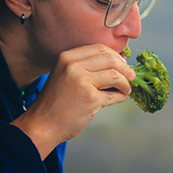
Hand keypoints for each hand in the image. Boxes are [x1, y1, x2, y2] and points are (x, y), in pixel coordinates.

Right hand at [11, 44, 135, 159]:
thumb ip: (87, 67)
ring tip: (126, 89)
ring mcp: (82, 81)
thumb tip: (119, 62)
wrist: (42, 124)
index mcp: (68, 57)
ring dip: (125, 83)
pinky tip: (119, 98)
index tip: (123, 64)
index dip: (115, 55)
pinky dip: (121, 96)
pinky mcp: (90, 98)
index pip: (100, 48)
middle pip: (110, 59)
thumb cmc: (56, 101)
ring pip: (115, 75)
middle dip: (124, 68)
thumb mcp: (65, 75)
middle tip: (130, 76)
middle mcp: (74, 66)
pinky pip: (114, 95)